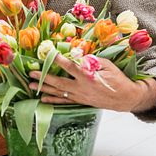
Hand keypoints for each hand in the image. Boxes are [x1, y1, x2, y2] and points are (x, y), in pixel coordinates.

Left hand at [28, 54, 155, 111]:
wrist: (124, 98)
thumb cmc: (117, 79)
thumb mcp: (107, 65)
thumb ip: (91, 61)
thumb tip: (76, 55)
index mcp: (89, 77)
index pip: (70, 67)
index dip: (58, 60)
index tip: (48, 53)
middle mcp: (82, 88)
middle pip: (59, 82)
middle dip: (44, 77)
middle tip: (32, 73)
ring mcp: (80, 96)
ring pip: (59, 93)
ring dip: (44, 89)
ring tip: (31, 86)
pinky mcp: (80, 102)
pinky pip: (64, 102)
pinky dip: (53, 100)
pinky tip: (42, 99)